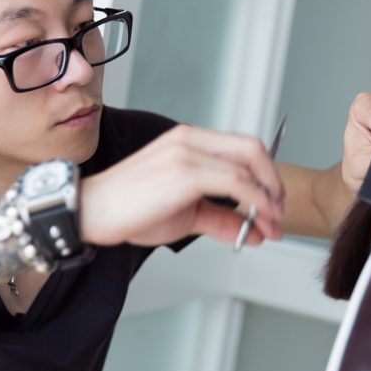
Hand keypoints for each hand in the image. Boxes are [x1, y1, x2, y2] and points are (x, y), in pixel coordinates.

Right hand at [78, 125, 284, 247]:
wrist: (92, 213)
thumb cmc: (129, 211)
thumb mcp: (184, 216)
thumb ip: (220, 219)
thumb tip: (252, 232)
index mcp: (188, 140)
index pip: (241, 147)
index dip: (265, 175)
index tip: (273, 204)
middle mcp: (190, 139)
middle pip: (252, 148)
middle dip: (273, 181)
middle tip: (278, 211)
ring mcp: (188, 152)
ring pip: (248, 162)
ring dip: (268, 196)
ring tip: (272, 223)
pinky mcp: (185, 171)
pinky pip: (236, 182)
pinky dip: (255, 201)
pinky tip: (259, 221)